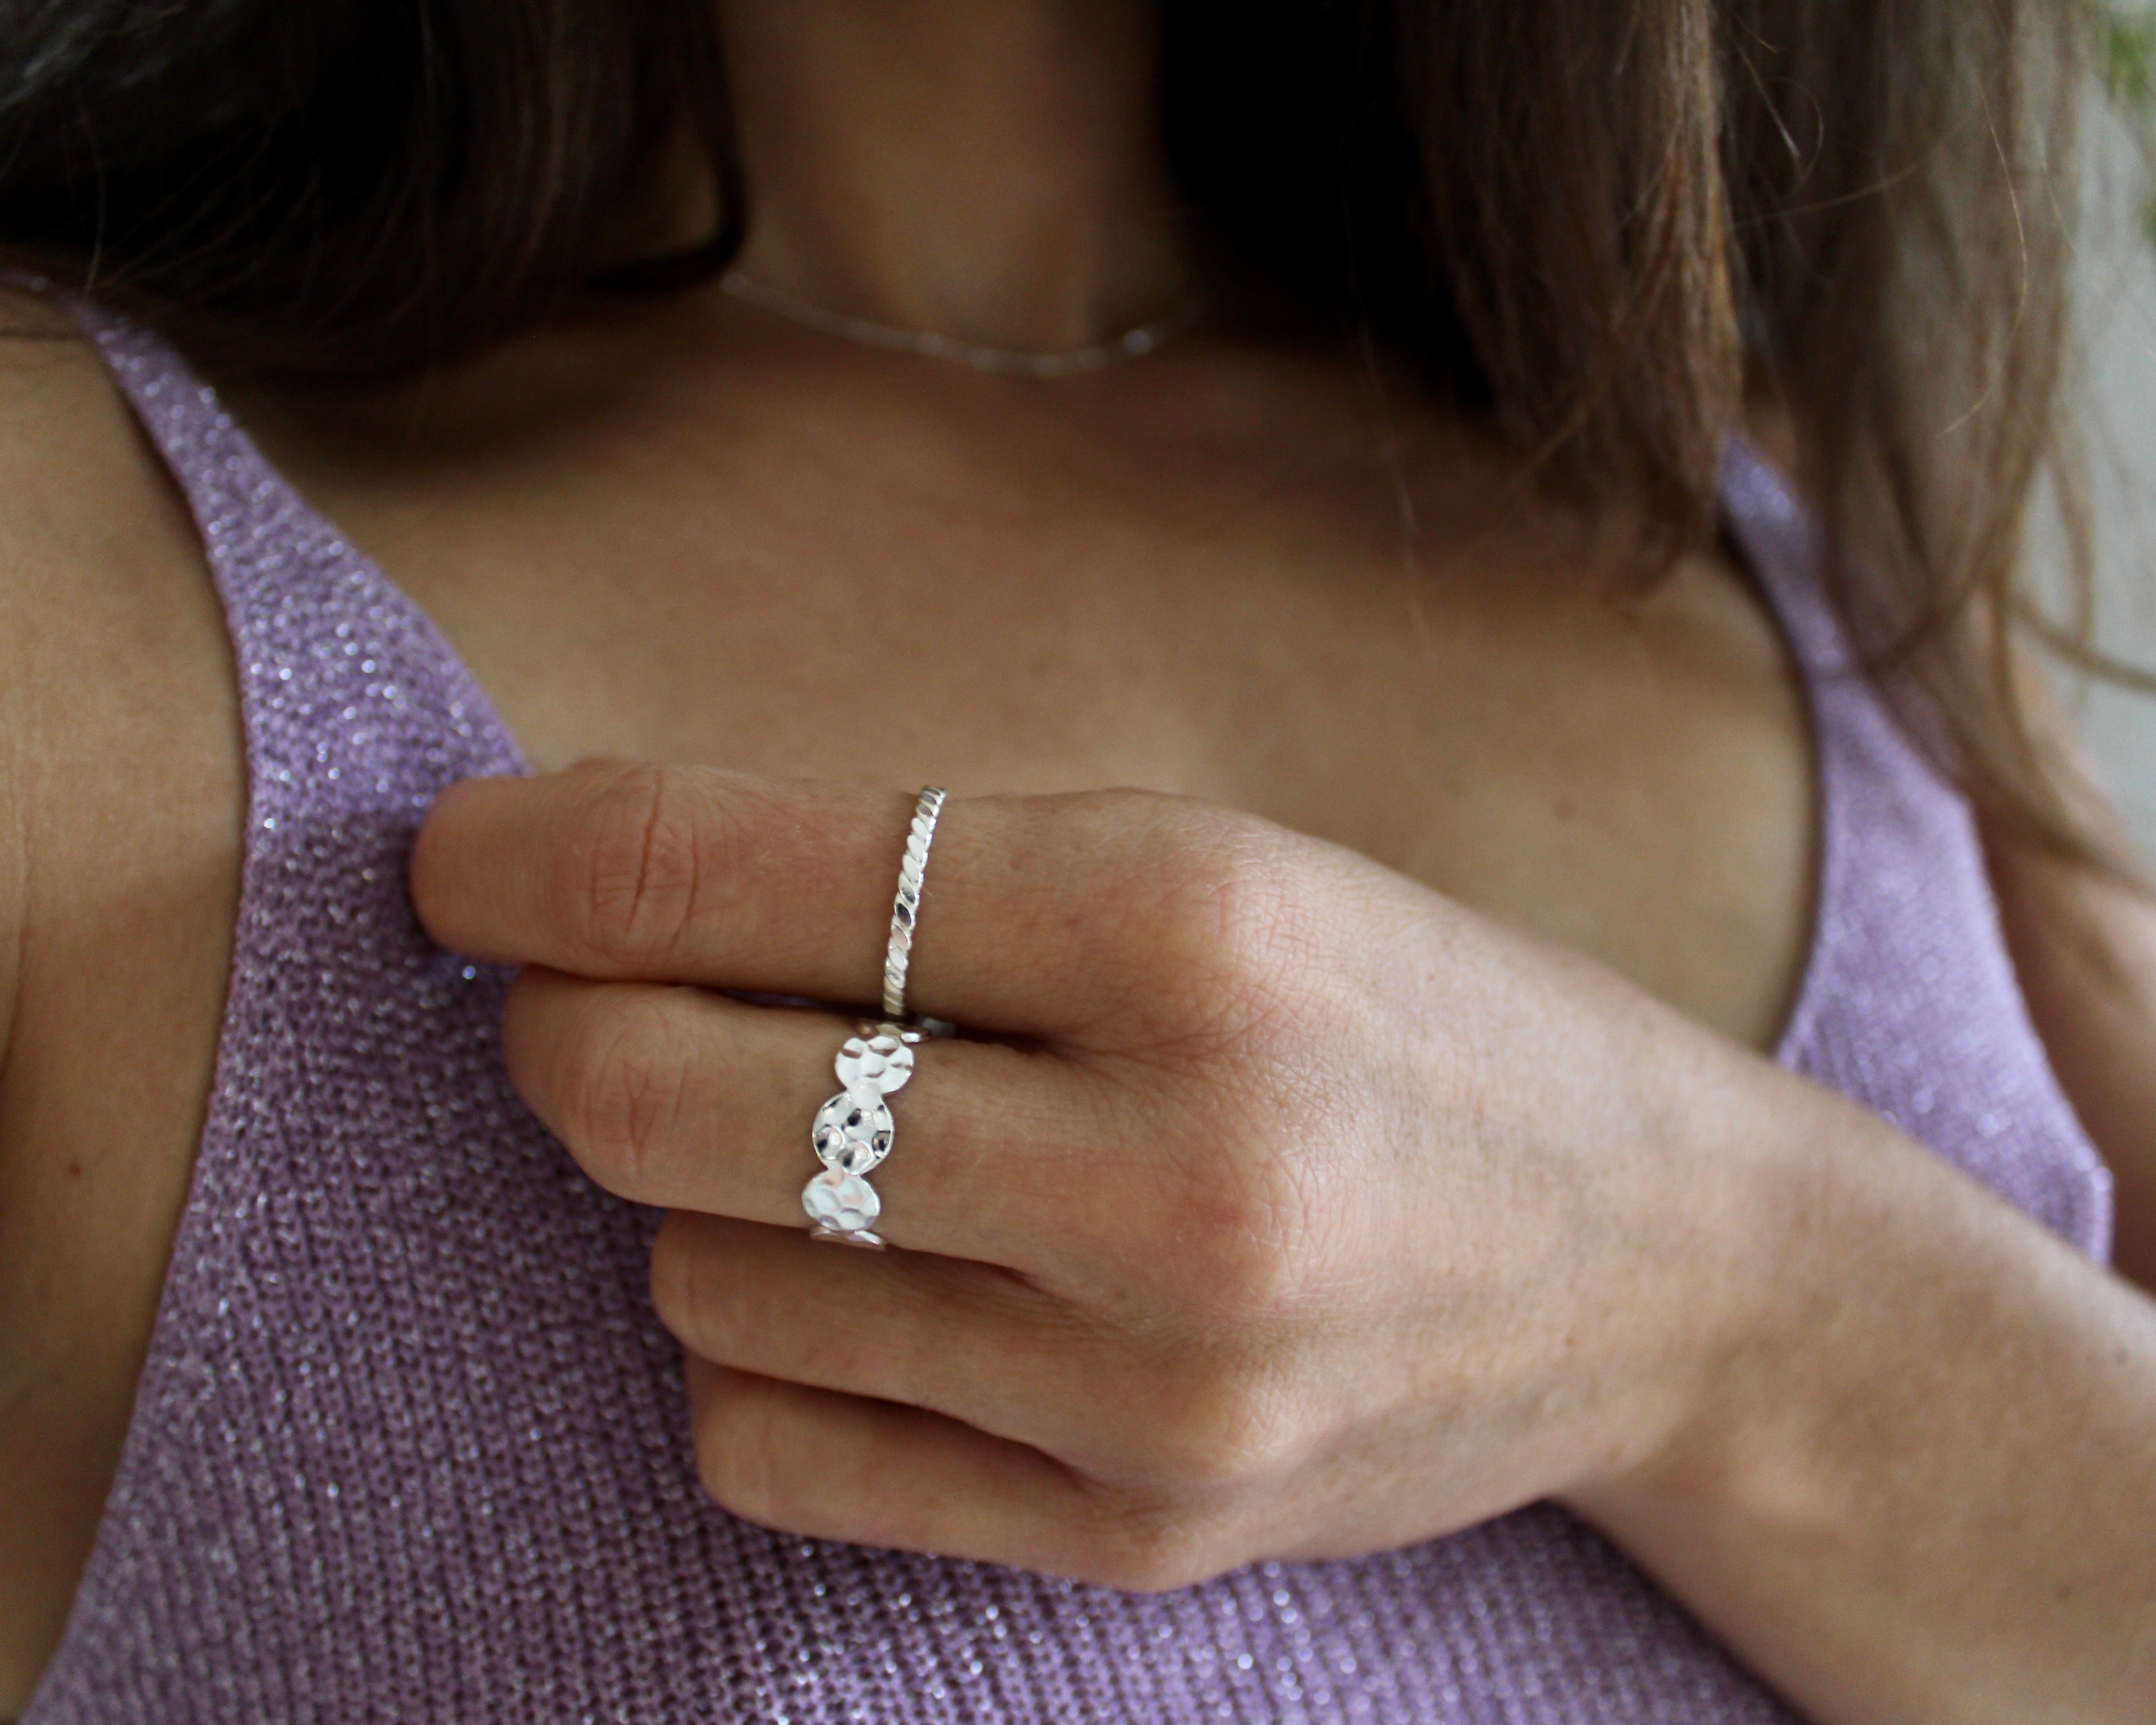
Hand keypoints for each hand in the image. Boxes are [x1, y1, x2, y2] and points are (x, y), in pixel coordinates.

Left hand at [411, 761, 1785, 1588]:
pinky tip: (866, 1286)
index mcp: (1194, 926)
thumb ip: (918, 881)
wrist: (1661, 1265)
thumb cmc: (1406, 1018)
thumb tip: (598, 895)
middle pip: (667, 1102)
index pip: (747, 877)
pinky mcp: (1136, 1540)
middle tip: (570, 996)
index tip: (460, 857)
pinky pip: (773, 1449)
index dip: (543, 860)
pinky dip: (755, 1352)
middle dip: (559, 1030)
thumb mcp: (1210, 868)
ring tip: (831, 1149)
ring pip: (701, 1282)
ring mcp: (1152, 1390)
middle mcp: (1173, 1169)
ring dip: (698, 1198)